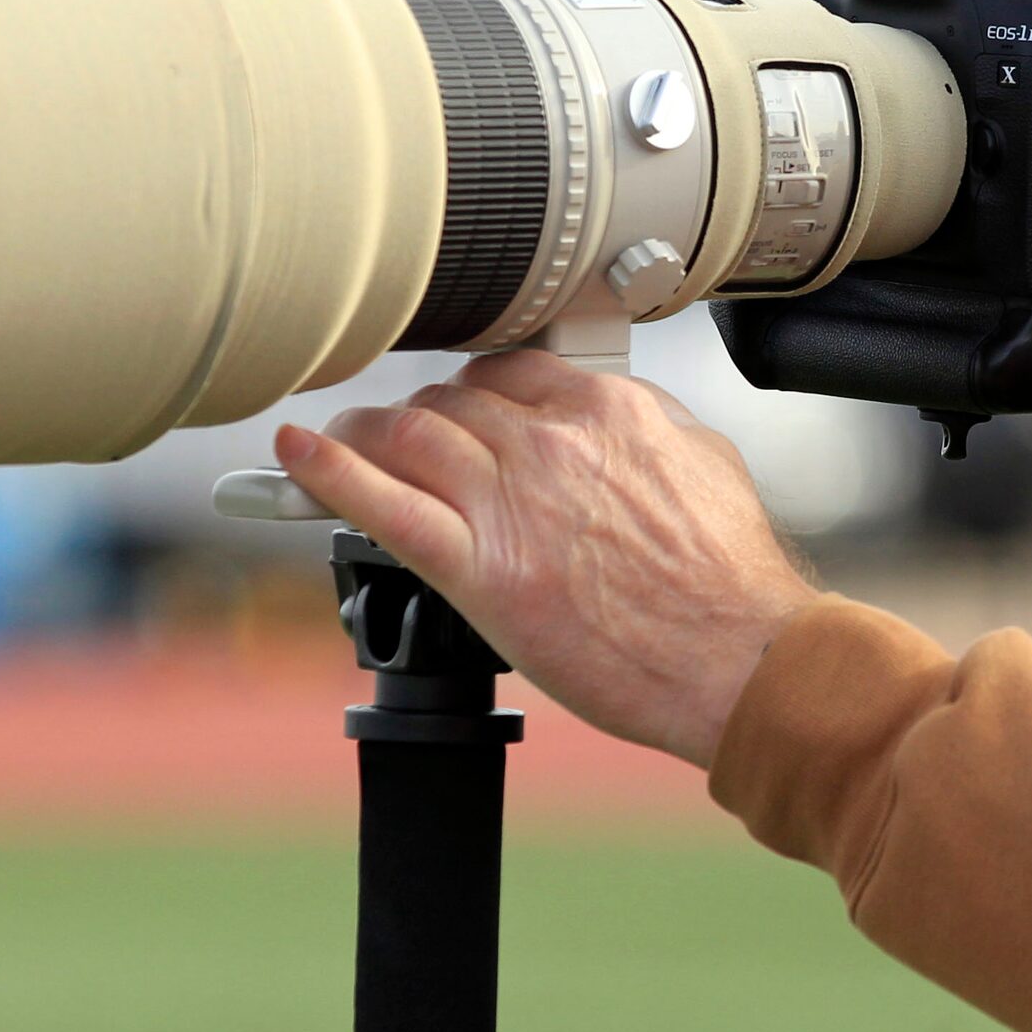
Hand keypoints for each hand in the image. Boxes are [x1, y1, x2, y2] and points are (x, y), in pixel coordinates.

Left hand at [276, 351, 817, 768]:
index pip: (506, 372)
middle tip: (400, 443)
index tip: (455, 409)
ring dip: (361, 436)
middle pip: (447, 404)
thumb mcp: (707, 463)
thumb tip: (614, 413)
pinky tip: (293, 455)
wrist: (738, 660)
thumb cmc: (730, 581)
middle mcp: (548, 443)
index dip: (469, 391)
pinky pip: (384, 507)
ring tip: (337, 444)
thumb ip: (648, 425)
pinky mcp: (481, 570)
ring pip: (405, 440)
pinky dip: (327, 474)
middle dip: (416, 420)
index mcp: (604, 410)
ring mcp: (509, 504)